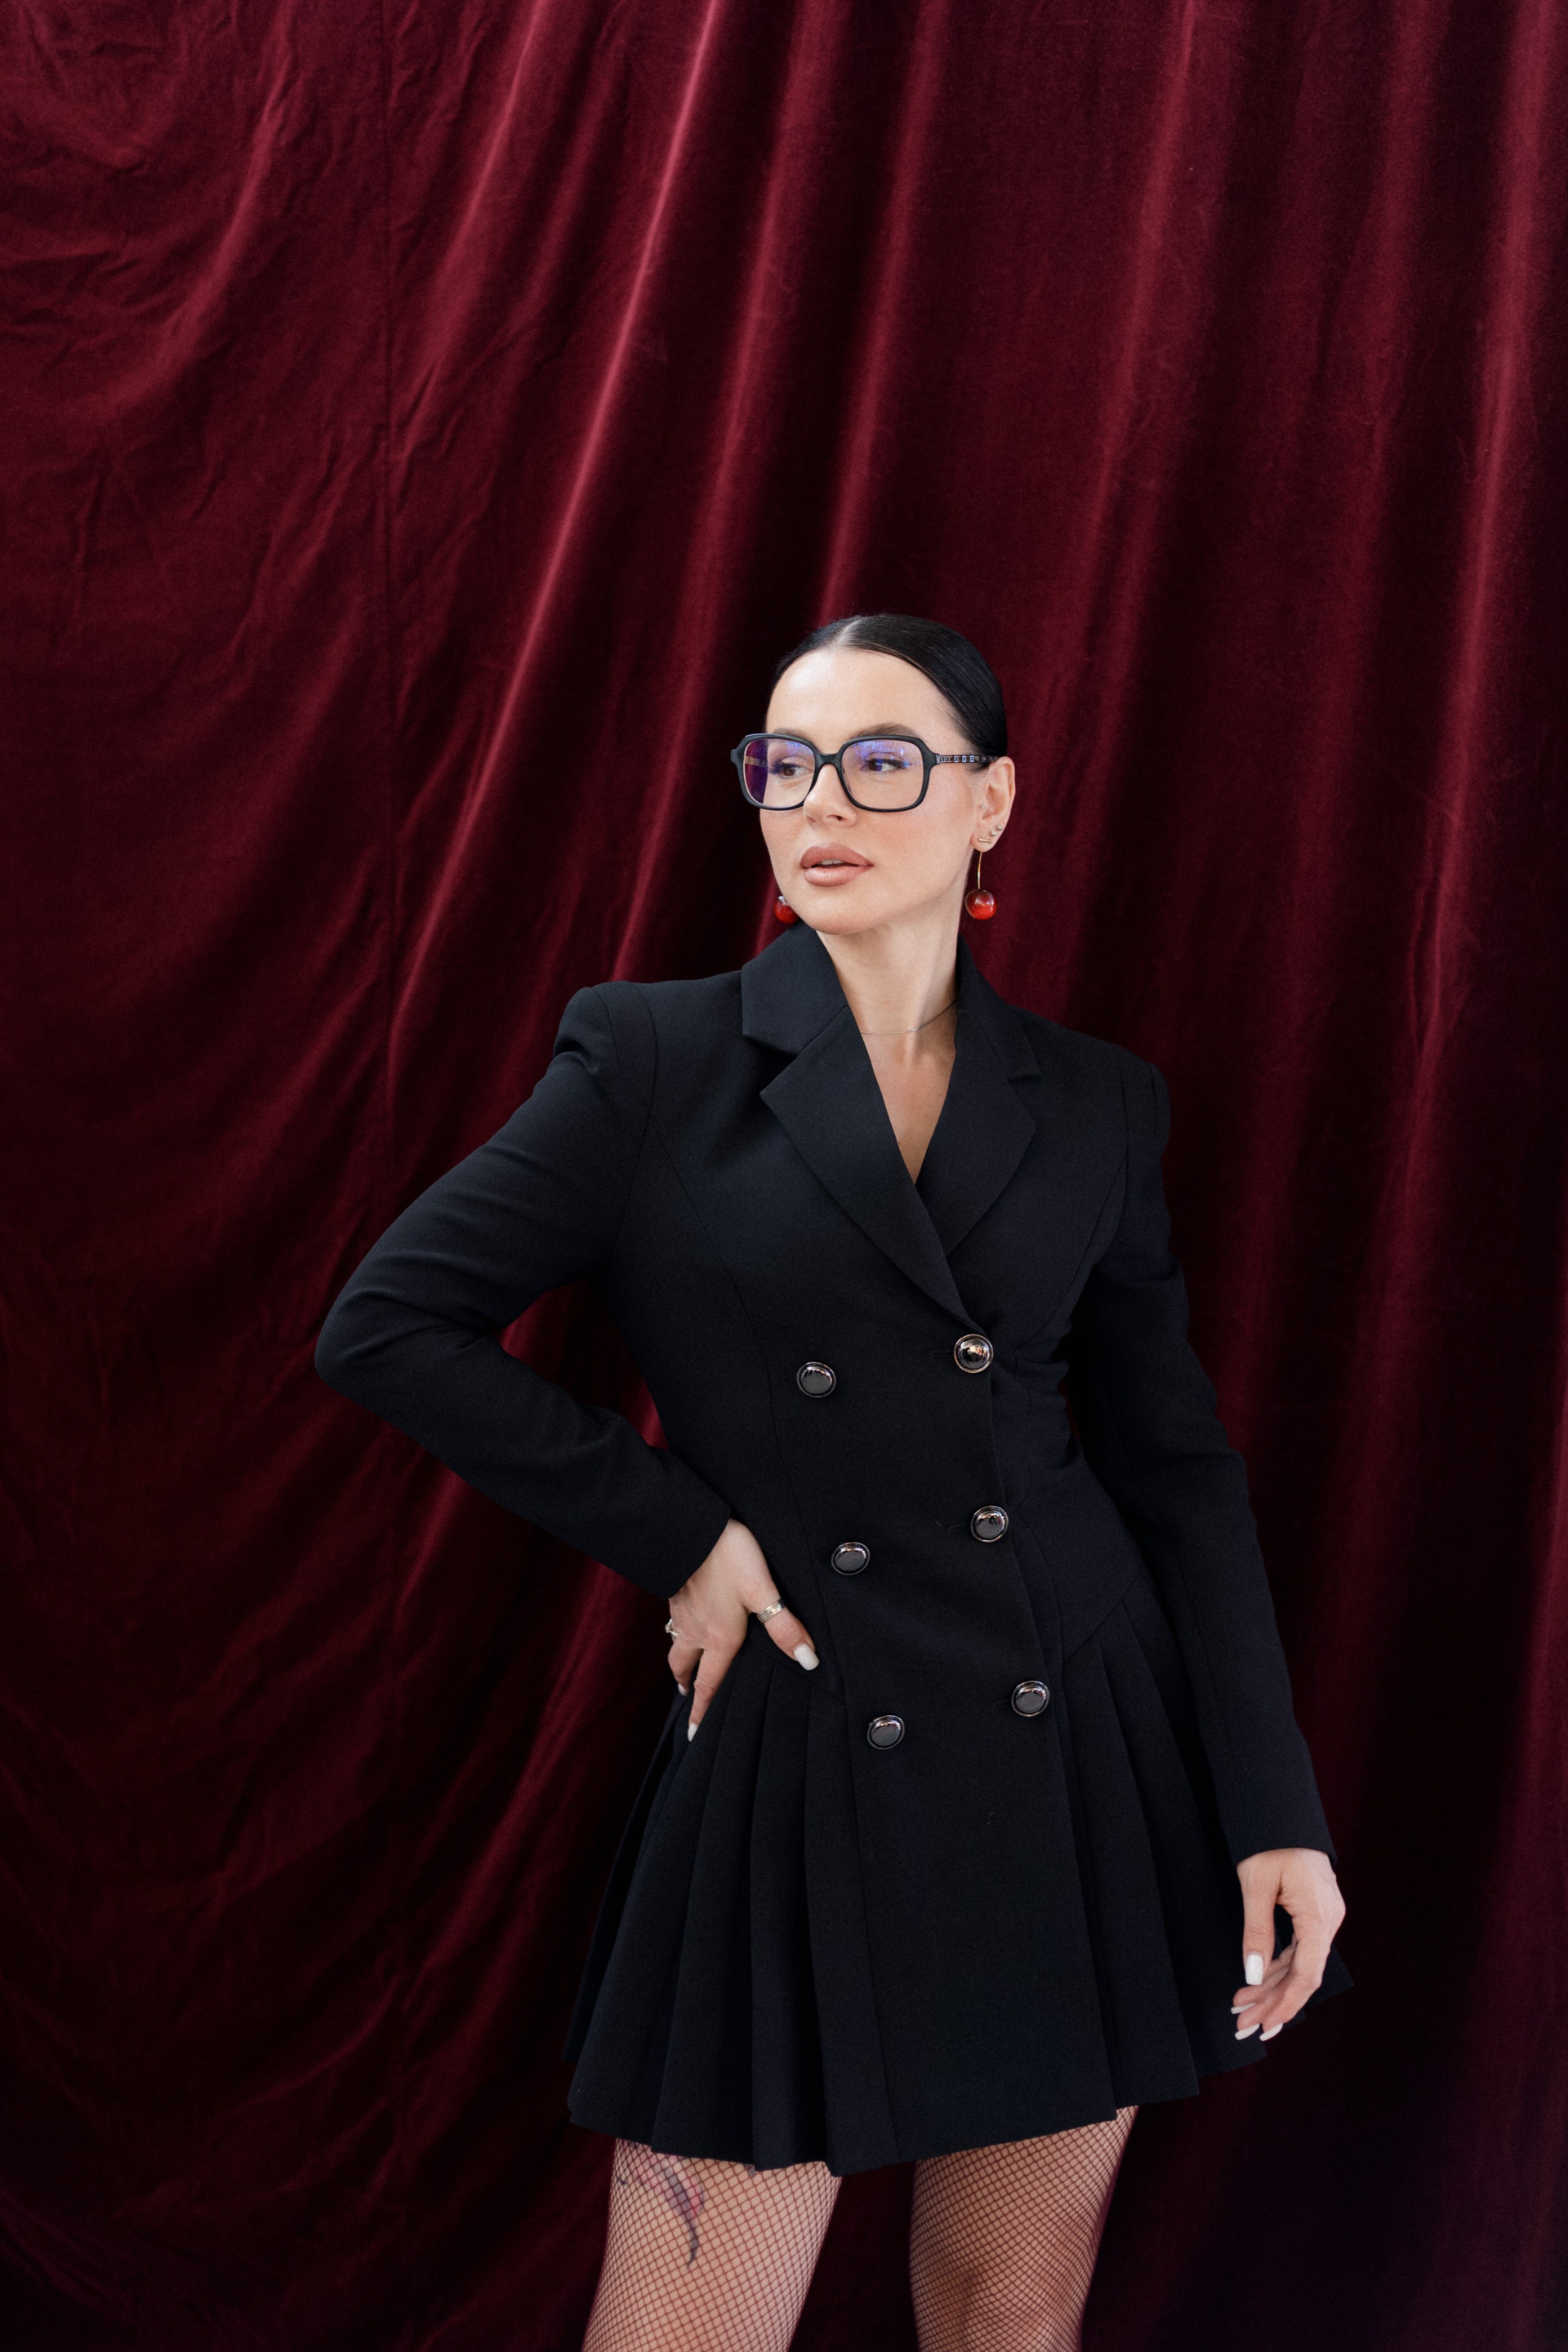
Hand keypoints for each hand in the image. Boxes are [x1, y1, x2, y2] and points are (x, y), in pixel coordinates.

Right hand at [666, 1519, 819, 1736]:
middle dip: (686, 1683)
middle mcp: (695, 1629)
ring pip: (676, 1641)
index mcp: (718, 1638)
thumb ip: (785, 1627)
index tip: (694, 1735)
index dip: (703, 1711)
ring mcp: (681, 1609)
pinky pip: (674, 1619)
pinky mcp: (674, 1589)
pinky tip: (687, 1616)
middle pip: (684, 1666)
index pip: (709, 1684)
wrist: (688, 1526)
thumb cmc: (728, 1558)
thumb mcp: (763, 1591)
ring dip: (680, 1656)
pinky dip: (678, 1628)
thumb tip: (809, 1662)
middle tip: (688, 1694)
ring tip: (684, 1663)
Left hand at [1231, 1847, 1345, 2040]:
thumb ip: (1256, 1931)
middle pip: (1303, 1974)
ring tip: (1244, 2008)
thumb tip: (1254, 1974)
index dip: (1286, 2004)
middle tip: (1243, 2025)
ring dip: (1273, 1987)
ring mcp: (1324, 1916)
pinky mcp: (1316, 1911)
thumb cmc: (1268, 1841)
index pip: (1307, 1974)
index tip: (1265, 2026)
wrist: (1281, 1810)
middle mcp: (1328, 1920)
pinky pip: (1300, 1948)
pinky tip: (1259, 1982)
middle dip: (1273, 2002)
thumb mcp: (1255, 1885)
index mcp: (1319, 1916)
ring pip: (1301, 1963)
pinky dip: (1279, 1966)